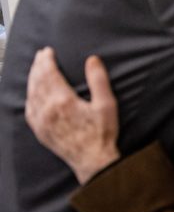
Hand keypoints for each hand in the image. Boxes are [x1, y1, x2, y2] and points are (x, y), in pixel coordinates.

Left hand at [25, 48, 120, 183]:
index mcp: (63, 101)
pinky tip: (31, 94)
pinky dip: (29, 98)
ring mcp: (41, 122)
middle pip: (38, 82)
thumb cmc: (102, 133)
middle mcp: (47, 111)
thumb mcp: (106, 103)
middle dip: (38, 67)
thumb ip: (98, 79)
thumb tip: (92, 60)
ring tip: (35, 70)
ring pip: (31, 95)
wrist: (92, 160)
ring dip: (32, 80)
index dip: (46, 61)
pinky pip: (29, 111)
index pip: (49, 75)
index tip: (47, 51)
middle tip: (40, 56)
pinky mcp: (40, 132)